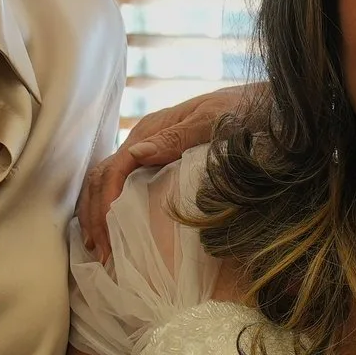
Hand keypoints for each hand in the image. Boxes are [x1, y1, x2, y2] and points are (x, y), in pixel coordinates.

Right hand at [76, 89, 246, 256]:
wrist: (260, 102)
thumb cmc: (240, 111)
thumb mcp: (211, 122)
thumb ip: (175, 138)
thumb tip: (135, 154)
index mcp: (150, 131)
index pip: (115, 169)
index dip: (105, 204)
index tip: (108, 235)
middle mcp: (143, 139)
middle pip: (102, 177)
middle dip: (95, 215)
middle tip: (101, 251)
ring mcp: (148, 149)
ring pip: (106, 180)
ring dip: (96, 213)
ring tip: (98, 247)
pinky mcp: (158, 160)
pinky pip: (123, 183)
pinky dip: (110, 207)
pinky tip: (111, 230)